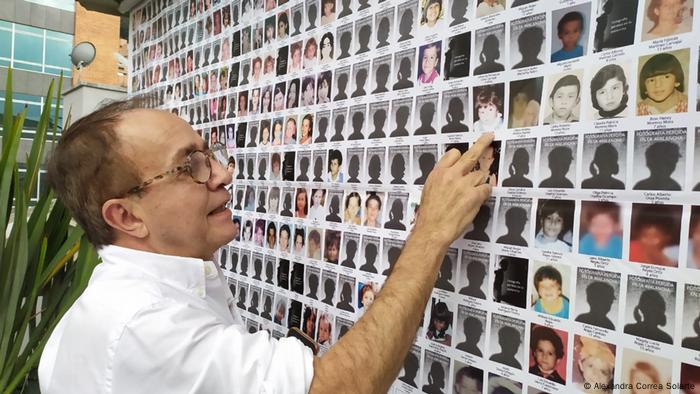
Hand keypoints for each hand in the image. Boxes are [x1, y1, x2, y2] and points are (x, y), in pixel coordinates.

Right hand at [415, 133, 494, 247]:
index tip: (464, 156)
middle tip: (489, 136)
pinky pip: (486, 189)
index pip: (453, 154)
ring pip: (480, 176)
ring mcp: (464, 184)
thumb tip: (453, 173)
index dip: (460, 157)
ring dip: (478, 183)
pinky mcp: (474, 195)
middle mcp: (452, 175)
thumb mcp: (428, 189)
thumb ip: (442, 178)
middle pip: (471, 155)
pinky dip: (483, 194)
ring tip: (468, 196)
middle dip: (482, 144)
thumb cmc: (429, 214)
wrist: (432, 230)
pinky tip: (476, 201)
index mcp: (438, 173)